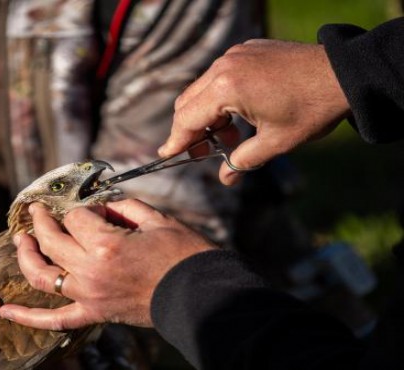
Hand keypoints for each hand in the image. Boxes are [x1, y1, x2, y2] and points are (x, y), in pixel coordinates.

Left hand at [0, 200, 214, 329]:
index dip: (83, 210)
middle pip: (51, 241)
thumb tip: (102, 206)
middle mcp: (89, 270)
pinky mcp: (93, 313)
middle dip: (41, 221)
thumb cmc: (183, 255)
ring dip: (25, 256)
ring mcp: (88, 295)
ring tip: (19, 240)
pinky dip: (28, 317)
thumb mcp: (155, 219)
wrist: (200, 296)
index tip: (97, 211)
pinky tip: (4, 311)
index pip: (75, 217)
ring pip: (41, 276)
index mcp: (105, 244)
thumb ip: (122, 207)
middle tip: (36, 210)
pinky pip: (54, 320)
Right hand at [159, 39, 350, 184]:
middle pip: (187, 103)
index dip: (176, 141)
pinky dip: (220, 98)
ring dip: (208, 116)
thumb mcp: (275, 143)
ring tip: (231, 138)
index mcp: (226, 88)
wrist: (345, 74)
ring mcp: (235, 55)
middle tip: (202, 153)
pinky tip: (240, 115)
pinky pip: (220, 76)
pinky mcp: (246, 50)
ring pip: (202, 89)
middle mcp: (224, 66)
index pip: (187, 119)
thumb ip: (242, 162)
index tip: (165, 155)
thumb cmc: (311, 109)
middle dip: (191, 130)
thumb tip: (226, 178)